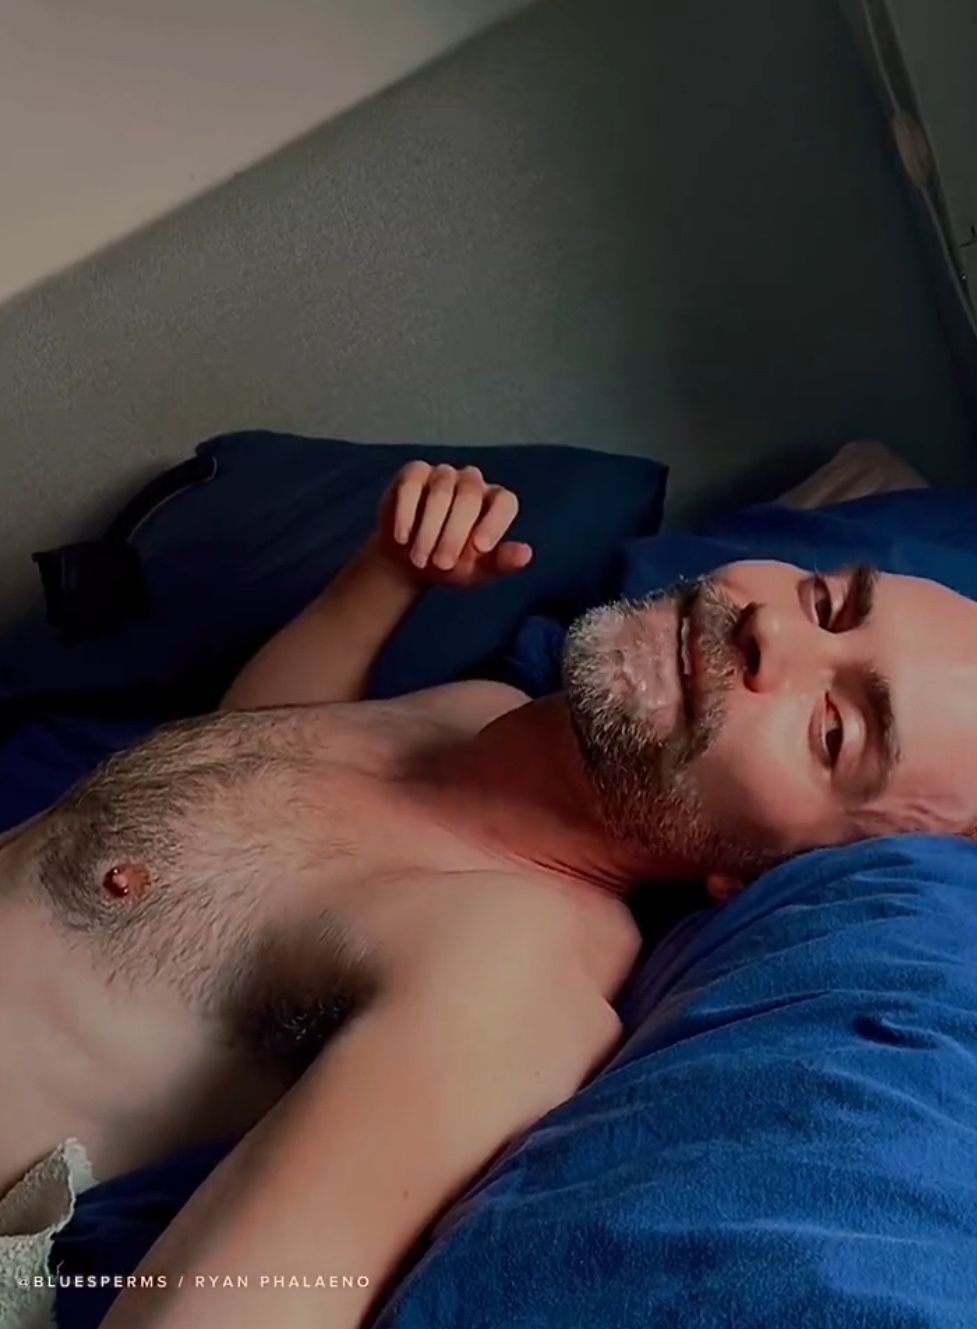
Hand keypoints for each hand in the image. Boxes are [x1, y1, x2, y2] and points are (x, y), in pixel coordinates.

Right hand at [371, 461, 533, 587]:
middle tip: (441, 565)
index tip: (479, 548)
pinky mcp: (413, 474)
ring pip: (440, 491)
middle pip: (469, 496)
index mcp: (495, 502)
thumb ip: (502, 562)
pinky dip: (406, 512)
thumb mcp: (477, 571)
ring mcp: (443, 474)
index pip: (505, 502)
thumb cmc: (448, 564)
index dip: (494, 522)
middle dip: (454, 534)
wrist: (406, 561)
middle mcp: (472, 482)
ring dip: (428, 530)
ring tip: (419, 559)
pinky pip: (412, 484)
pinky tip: (402, 537)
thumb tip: (526, 554)